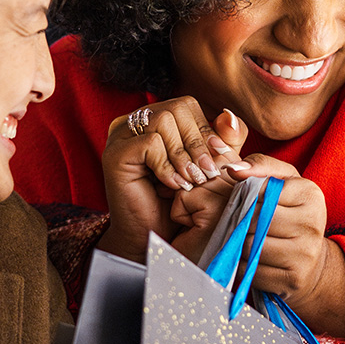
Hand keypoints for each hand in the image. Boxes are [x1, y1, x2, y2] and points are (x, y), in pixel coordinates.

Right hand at [98, 100, 246, 261]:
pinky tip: (173, 185)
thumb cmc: (179, 204)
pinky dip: (167, 165)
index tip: (220, 157)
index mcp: (154, 119)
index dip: (206, 130)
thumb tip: (230, 115)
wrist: (152, 238)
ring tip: (190, 180)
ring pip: (163, 120)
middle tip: (206, 173)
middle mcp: (134, 121)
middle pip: (176, 108)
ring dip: (183, 154)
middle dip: (198, 142)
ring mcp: (120, 135)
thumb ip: (223, 141)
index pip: (186, 105)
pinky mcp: (114, 153)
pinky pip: (150, 143)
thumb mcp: (209, 167)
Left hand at [224, 156, 344, 337]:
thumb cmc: (291, 214)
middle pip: (255, 219)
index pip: (261, 191)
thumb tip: (232, 169)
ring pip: (250, 245)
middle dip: (241, 221)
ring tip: (243, 239)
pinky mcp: (294, 279)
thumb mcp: (283, 182)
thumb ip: (259, 166)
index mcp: (310, 194)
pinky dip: (243, 264)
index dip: (247, 196)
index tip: (248, 200)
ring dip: (239, 243)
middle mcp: (312, 224)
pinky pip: (252, 270)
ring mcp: (305, 254)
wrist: (311, 261)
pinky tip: (248, 258)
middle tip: (239, 222)